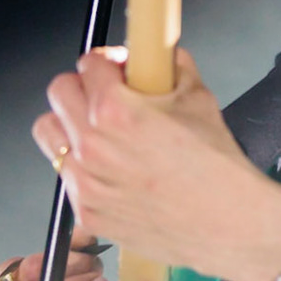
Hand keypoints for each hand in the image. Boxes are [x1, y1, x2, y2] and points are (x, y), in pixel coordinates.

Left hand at [32, 47, 280, 280]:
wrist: (230, 224)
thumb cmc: (218, 167)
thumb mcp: (198, 98)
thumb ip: (170, 67)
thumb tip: (158, 56)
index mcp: (114, 111)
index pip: (87, 64)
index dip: (107, 64)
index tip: (119, 71)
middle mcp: (91, 146)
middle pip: (59, 92)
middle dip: (83, 88)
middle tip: (107, 97)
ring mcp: (85, 183)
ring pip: (50, 134)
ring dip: (70, 125)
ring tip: (102, 133)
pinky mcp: (87, 213)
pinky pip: (68, 176)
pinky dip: (84, 168)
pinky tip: (116, 172)